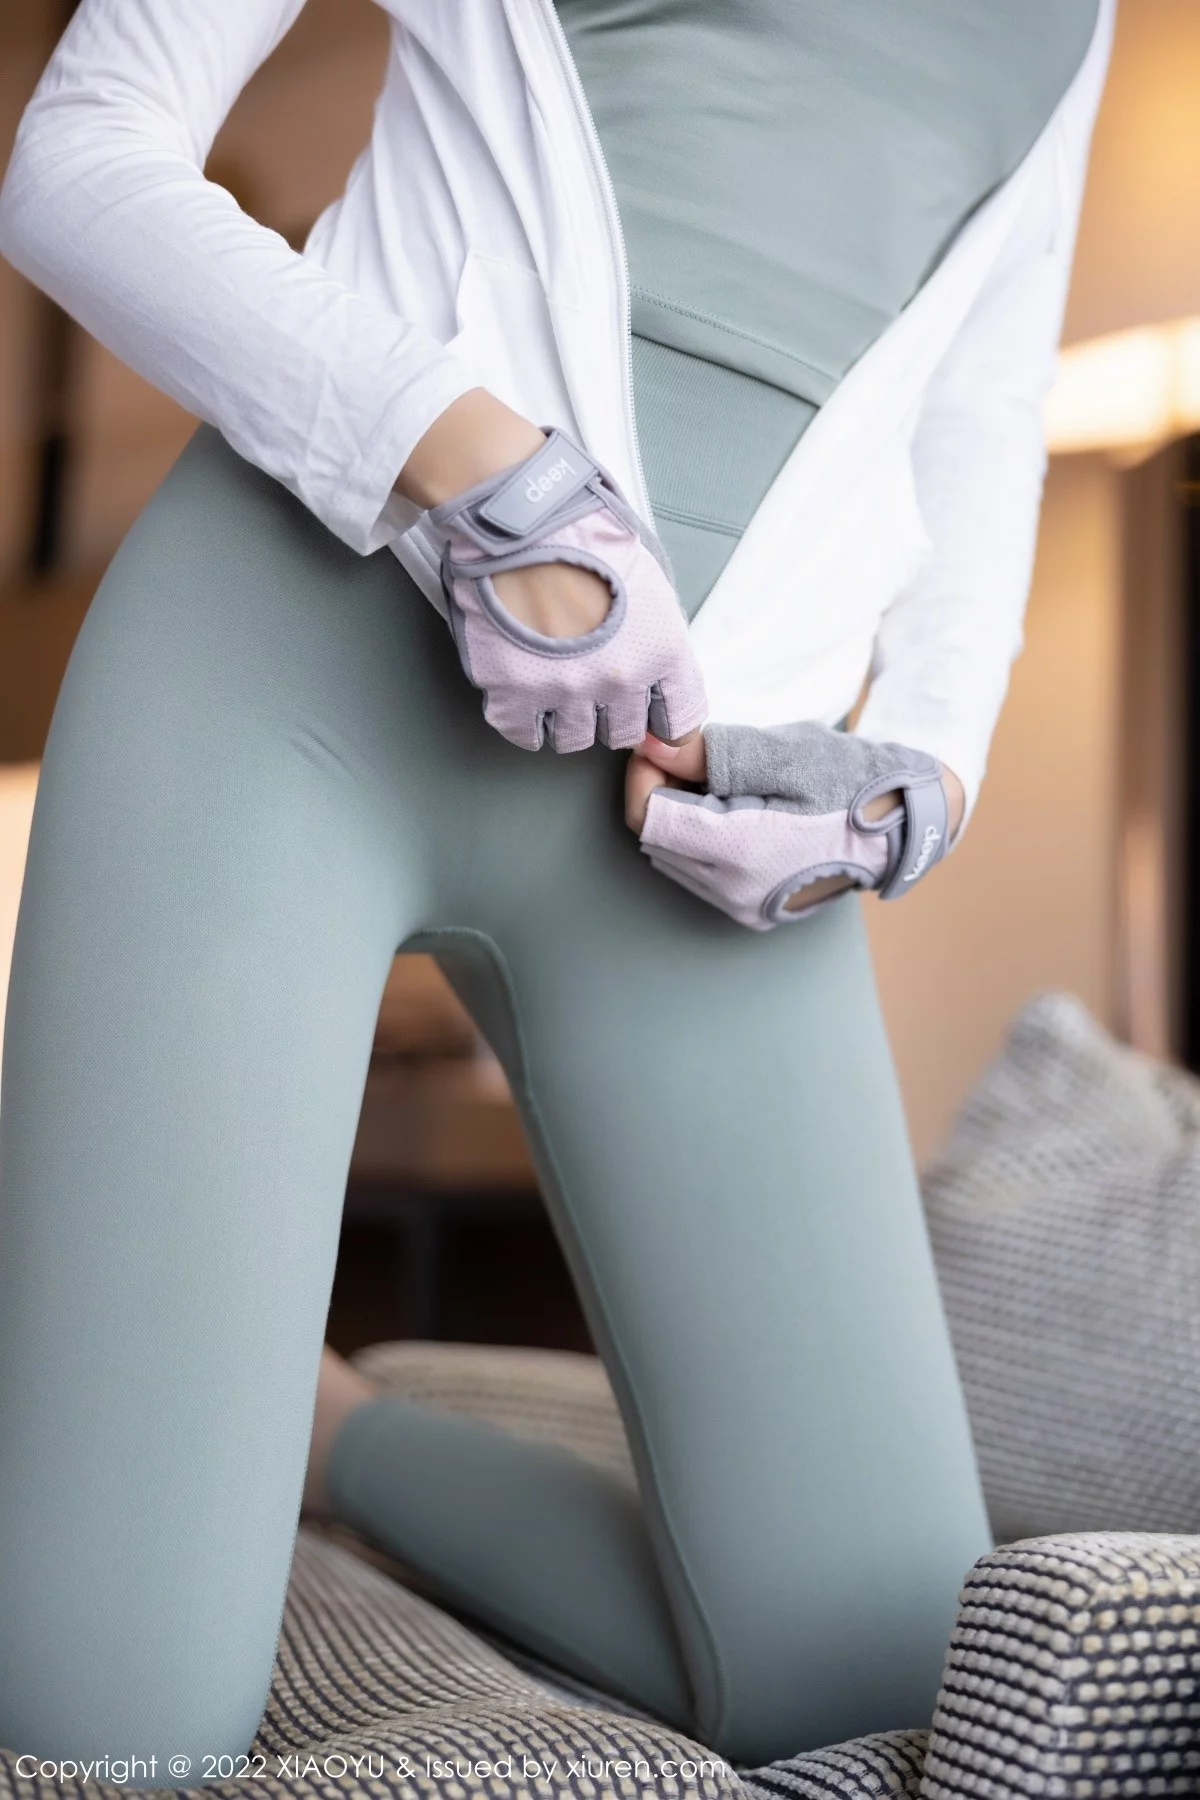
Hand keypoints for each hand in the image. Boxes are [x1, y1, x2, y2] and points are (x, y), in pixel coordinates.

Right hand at [418, 414, 707, 752]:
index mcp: (660, 653)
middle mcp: (618, 682)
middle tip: (596, 688)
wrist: (524, 517)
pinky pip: (524, 734)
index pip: (678, 721)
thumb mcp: (651, 583)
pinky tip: (526, 699)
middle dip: (614, 715)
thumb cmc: (589, 534)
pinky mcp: (512, 692)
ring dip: (570, 720)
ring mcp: (563, 692)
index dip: (664, 722)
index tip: (652, 718)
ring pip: (574, 740)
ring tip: (558, 687)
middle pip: (624, 733)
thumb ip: (659, 638)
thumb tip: (658, 678)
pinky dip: (527, 723)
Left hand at [627, 722, 963, 929]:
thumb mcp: (783, 753)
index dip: (644, 774)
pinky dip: (702, 838)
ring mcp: (742, 907)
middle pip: (656, 838)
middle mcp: (732, 892)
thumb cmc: (851, 781)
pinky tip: (737, 812)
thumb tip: (651, 745)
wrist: (904, 825)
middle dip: (663, 791)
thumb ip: (710, 751)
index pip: (648, 817)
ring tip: (726, 784)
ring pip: (672, 856)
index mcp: (739, 852)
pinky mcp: (751, 910)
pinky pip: (698, 873)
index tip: (666, 741)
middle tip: (700, 755)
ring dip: (681, 815)